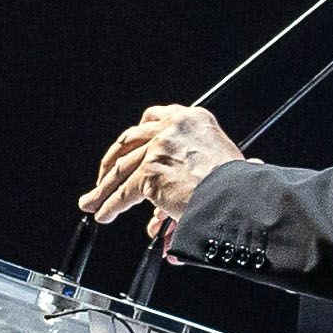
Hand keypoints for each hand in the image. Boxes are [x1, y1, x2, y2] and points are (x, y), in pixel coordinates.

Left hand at [80, 102, 245, 240]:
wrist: (239, 197)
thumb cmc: (239, 187)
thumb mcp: (221, 162)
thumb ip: (193, 170)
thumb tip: (177, 199)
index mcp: (193, 119)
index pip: (154, 118)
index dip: (137, 136)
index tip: (127, 148)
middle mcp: (174, 127)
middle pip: (131, 140)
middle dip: (113, 162)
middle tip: (103, 177)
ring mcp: (159, 148)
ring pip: (123, 168)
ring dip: (105, 188)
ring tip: (93, 201)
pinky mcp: (150, 172)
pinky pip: (125, 192)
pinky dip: (112, 205)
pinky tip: (105, 214)